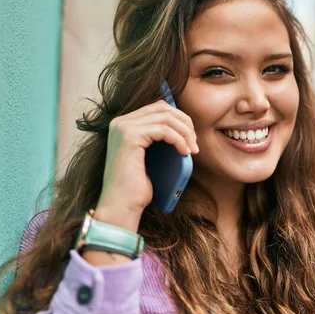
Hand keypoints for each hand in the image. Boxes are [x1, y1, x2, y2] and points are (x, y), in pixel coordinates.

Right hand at [94, 100, 198, 230]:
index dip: (178, 118)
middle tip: (194, 143)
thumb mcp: (150, 156)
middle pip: (163, 108)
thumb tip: (183, 124)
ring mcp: (123, 127)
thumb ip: (158, 138)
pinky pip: (165, 130)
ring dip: (185, 132)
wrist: (122, 205)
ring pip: (166, 117)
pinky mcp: (130, 136)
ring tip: (192, 149)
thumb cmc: (136, 186)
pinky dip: (179, 140)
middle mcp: (120, 122)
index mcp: (123, 124)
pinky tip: (184, 152)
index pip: (157, 107)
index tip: (191, 137)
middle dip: (184, 123)